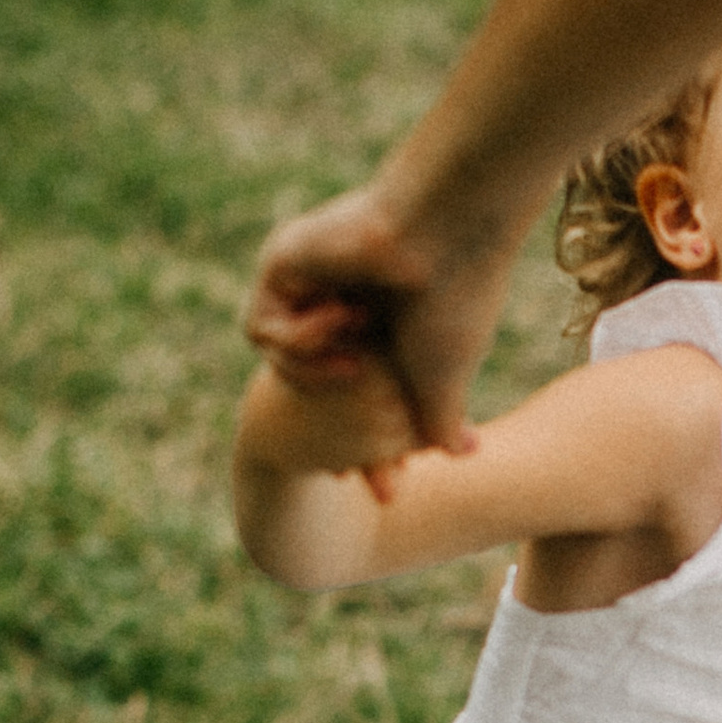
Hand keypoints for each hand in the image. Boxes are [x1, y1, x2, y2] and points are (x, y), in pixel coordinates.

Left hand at [241, 186, 515, 467]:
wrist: (444, 232)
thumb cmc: (453, 302)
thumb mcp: (445, 378)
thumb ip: (437, 418)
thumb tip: (460, 454)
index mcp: (384, 330)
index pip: (362, 401)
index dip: (372, 449)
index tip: (386, 491)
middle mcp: (346, 307)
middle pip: (318, 389)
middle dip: (336, 438)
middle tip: (351, 477)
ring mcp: (311, 286)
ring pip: (282, 362)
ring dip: (316, 371)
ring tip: (359, 356)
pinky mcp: (280, 266)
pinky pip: (261, 330)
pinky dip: (298, 339)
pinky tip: (340, 319)